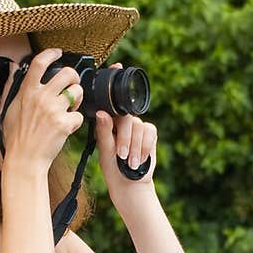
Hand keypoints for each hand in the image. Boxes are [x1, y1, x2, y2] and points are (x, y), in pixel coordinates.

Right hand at [0, 47, 85, 169]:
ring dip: (78, 99)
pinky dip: (76, 122)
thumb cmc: (15, 136)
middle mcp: (41, 97)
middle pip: (67, 73)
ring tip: (70, 108)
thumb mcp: (8, 108)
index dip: (52, 53)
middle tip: (72, 85)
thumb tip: (13, 66)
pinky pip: (79, 115)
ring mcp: (53, 110)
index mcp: (27, 91)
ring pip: (77, 92)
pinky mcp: (64, 124)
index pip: (40, 63)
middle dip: (74, 77)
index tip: (58, 52)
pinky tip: (67, 127)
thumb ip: (11, 85)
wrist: (24, 159)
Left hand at [94, 63, 157, 208]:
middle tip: (121, 156)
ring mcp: (138, 126)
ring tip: (129, 163)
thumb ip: (104, 131)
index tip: (117, 66)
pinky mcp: (150, 134)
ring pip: (138, 126)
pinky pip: (149, 132)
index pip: (111, 102)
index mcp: (109, 122)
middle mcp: (124, 121)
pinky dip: (144, 147)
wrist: (129, 185)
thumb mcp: (105, 151)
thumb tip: (102, 113)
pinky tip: (139, 159)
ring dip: (134, 147)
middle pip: (126, 117)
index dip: (115, 84)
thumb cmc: (112, 170)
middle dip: (124, 139)